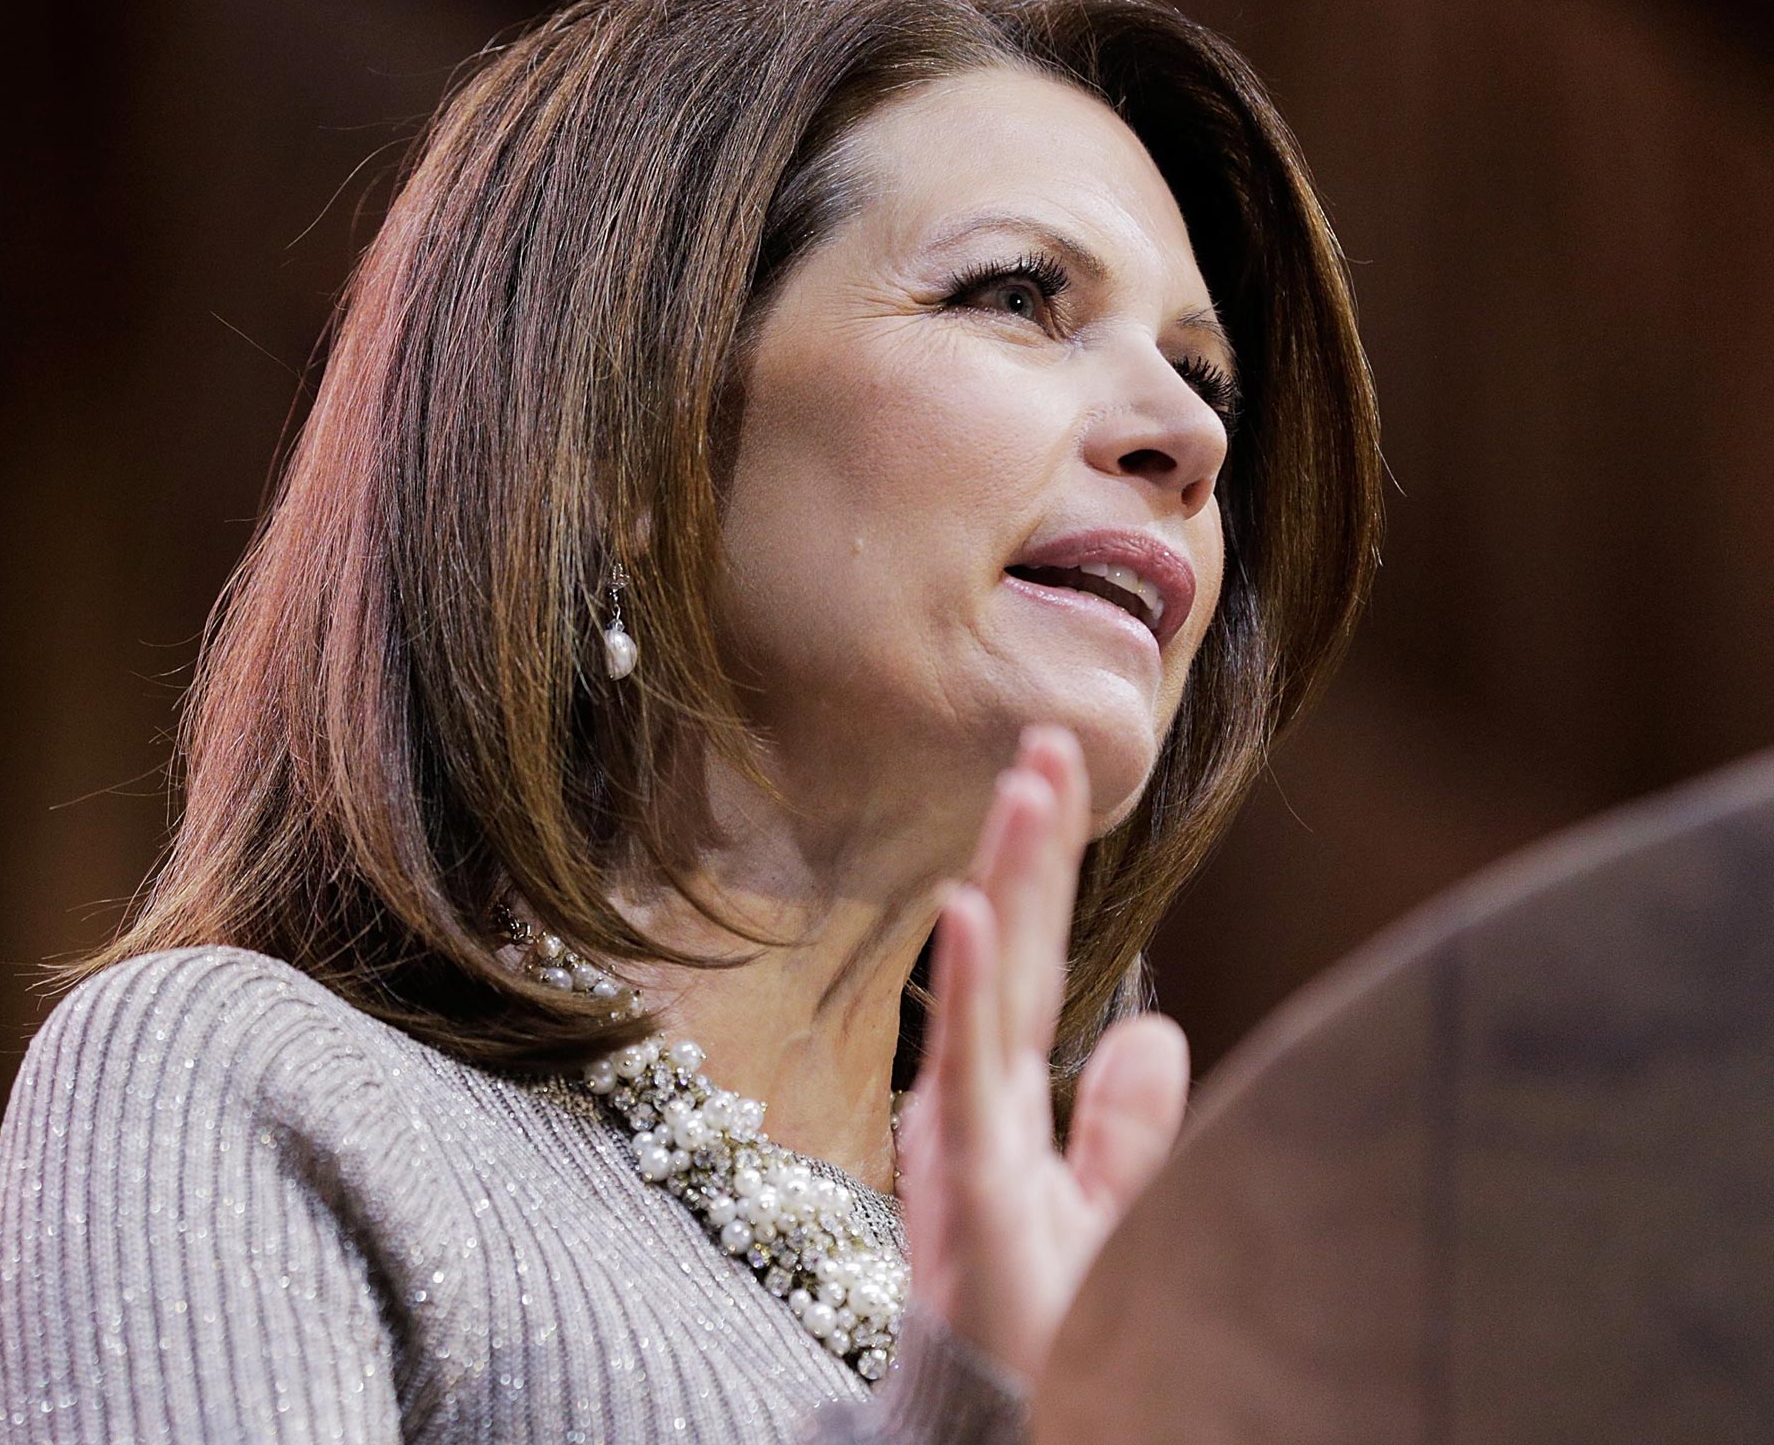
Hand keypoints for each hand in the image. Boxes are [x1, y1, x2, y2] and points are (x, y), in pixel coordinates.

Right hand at [897, 723, 1190, 1382]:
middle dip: (1027, 848)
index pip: (1027, 961)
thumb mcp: (1107, 1215)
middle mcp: (977, 1107)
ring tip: (1023, 790)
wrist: (1014, 1432)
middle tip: (1047, 741)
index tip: (1059, 771)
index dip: (1041, 869)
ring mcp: (968, 1146)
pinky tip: (964, 911)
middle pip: (1006, 955)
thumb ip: (1124, 1128)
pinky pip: (965, 1078)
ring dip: (1004, 884)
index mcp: (1006, 1103)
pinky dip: (962, 993)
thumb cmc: (1051, 1336)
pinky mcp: (971, 1193)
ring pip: (987, 993)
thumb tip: (1155, 1027)